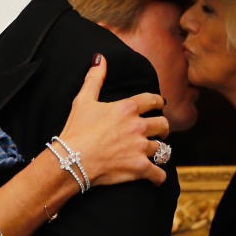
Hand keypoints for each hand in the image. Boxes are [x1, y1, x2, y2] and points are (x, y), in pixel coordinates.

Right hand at [57, 54, 168, 186]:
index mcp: (127, 108)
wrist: (72, 159)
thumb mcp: (83, 100)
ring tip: (153, 154)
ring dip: (158, 151)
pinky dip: (157, 177)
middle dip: (162, 128)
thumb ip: (94, 78)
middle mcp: (138, 126)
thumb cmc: (76, 129)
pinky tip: (154, 177)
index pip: (153, 100)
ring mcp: (140, 148)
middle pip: (163, 125)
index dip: (158, 102)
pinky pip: (158, 174)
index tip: (159, 105)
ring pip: (162, 149)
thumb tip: (99, 58)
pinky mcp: (139, 168)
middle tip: (158, 132)